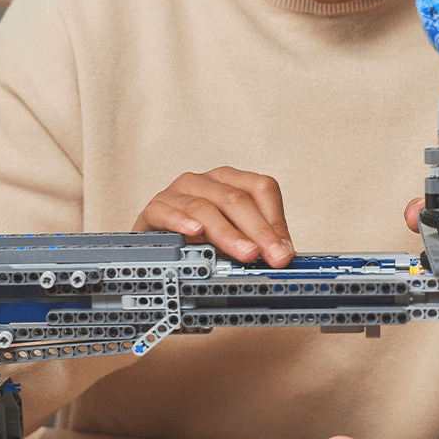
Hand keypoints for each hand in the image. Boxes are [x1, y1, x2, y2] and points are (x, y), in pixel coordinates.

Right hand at [135, 166, 293, 267]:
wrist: (154, 242)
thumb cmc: (196, 237)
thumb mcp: (231, 237)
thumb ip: (256, 242)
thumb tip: (284, 255)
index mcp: (230, 181)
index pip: (261, 188)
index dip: (275, 220)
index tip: (284, 251)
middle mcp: (206, 181)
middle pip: (236, 198)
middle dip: (258, 230)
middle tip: (271, 256)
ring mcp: (178, 192)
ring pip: (205, 206)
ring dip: (228, 233)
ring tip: (245, 253)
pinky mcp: (154, 207)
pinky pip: (166, 211)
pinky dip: (181, 221)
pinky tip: (195, 232)